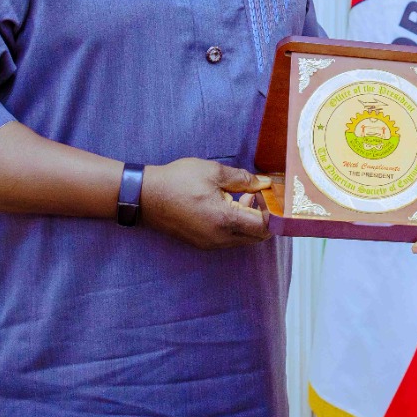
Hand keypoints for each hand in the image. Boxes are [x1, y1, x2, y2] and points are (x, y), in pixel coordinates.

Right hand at [139, 158, 271, 248]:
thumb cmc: (178, 181)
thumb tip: (263, 183)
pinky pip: (229, 239)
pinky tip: (224, 206)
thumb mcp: (213, 172)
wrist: (145, 197)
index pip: (264, 226)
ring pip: (243, 239)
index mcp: (225, 220)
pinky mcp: (202, 244)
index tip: (269, 194)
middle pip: (256, 236)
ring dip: (247, 221)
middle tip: (252, 194)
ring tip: (236, 197)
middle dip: (261, 216)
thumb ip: (242, 179)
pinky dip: (234, 225)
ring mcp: (210, 244)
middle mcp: (220, 238)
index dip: (272, 211)